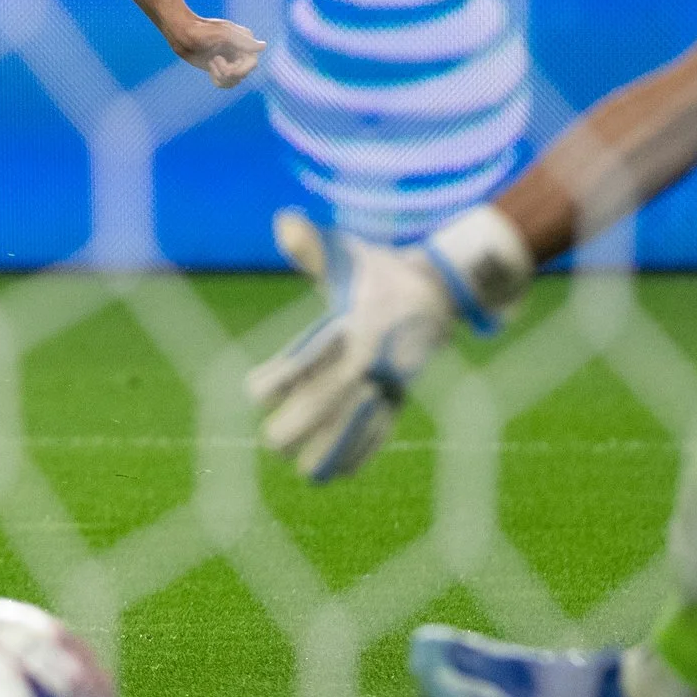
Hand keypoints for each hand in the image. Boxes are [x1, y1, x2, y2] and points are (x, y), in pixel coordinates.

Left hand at [171, 15, 263, 86]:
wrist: (181, 33)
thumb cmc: (201, 30)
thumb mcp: (223, 35)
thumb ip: (243, 41)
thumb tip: (264, 46)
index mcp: (245, 41)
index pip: (252, 63)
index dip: (241, 70)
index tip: (227, 69)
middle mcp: (240, 51)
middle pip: (244, 74)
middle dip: (229, 72)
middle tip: (214, 61)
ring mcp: (230, 60)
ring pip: (235, 81)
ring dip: (221, 76)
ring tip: (211, 62)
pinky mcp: (219, 68)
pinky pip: (226, 83)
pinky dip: (218, 80)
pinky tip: (210, 67)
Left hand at [246, 211, 453, 481]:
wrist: (440, 290)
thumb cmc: (380, 272)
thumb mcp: (349, 254)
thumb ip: (313, 245)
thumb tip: (283, 223)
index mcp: (355, 323)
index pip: (313, 355)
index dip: (285, 376)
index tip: (255, 392)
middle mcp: (374, 356)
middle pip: (335, 396)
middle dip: (304, 422)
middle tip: (273, 441)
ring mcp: (391, 379)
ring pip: (361, 422)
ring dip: (334, 449)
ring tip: (306, 473)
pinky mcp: (402, 394)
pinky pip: (384, 429)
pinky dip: (363, 452)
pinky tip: (340, 474)